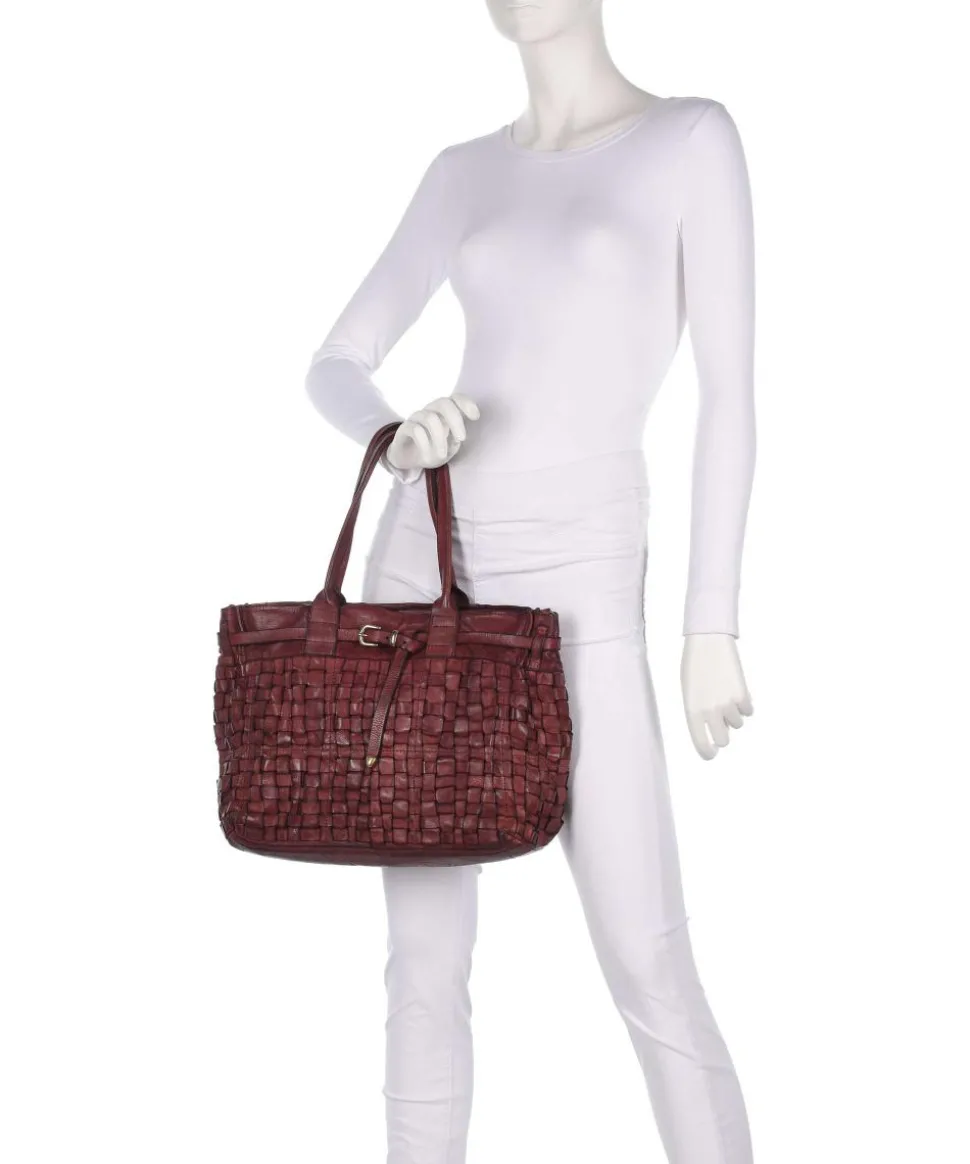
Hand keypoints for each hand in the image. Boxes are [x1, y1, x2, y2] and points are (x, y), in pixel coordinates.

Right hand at [386, 393, 479, 473]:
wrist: (409, 460)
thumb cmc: (433, 450)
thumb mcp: (450, 448)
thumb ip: (455, 440)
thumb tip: (456, 436)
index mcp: (445, 413)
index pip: (455, 399)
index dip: (466, 403)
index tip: (475, 417)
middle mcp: (431, 410)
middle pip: (444, 403)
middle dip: (456, 420)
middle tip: (462, 439)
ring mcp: (417, 417)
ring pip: (430, 419)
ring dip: (439, 439)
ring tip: (442, 455)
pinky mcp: (404, 428)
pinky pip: (416, 430)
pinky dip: (425, 444)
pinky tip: (427, 457)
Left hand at [680, 633, 752, 759]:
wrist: (708, 642)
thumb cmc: (694, 666)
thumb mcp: (689, 692)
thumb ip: (698, 713)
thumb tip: (714, 730)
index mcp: (692, 712)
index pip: (702, 744)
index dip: (708, 753)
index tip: (711, 754)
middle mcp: (710, 712)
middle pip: (724, 740)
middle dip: (723, 734)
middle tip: (721, 722)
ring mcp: (728, 704)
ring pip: (737, 724)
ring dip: (733, 714)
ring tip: (724, 694)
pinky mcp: (743, 695)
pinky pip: (748, 711)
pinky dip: (744, 704)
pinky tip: (735, 689)